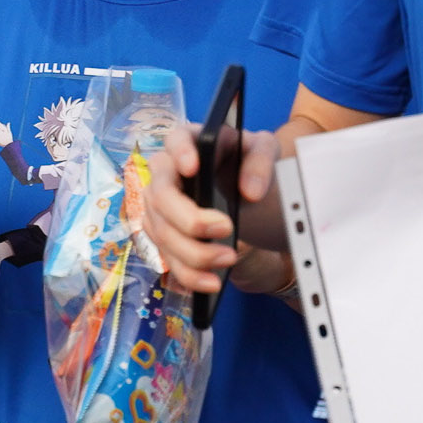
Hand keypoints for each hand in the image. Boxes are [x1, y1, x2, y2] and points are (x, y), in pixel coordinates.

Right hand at [143, 122, 289, 296]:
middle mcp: (166, 173)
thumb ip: (261, 162)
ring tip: (228, 259)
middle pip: (161, 195)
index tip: (193, 167)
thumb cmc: (247, 164)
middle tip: (227, 228)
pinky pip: (169, 259)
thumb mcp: (263, 151)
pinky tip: (211, 282)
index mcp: (189, 142)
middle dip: (191, 218)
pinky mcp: (164, 236)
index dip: (179, 153)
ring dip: (194, 252)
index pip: (175, 140)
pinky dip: (190, 274)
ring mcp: (160, 207)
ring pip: (162, 233)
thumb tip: (251, 191)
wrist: (247, 195)